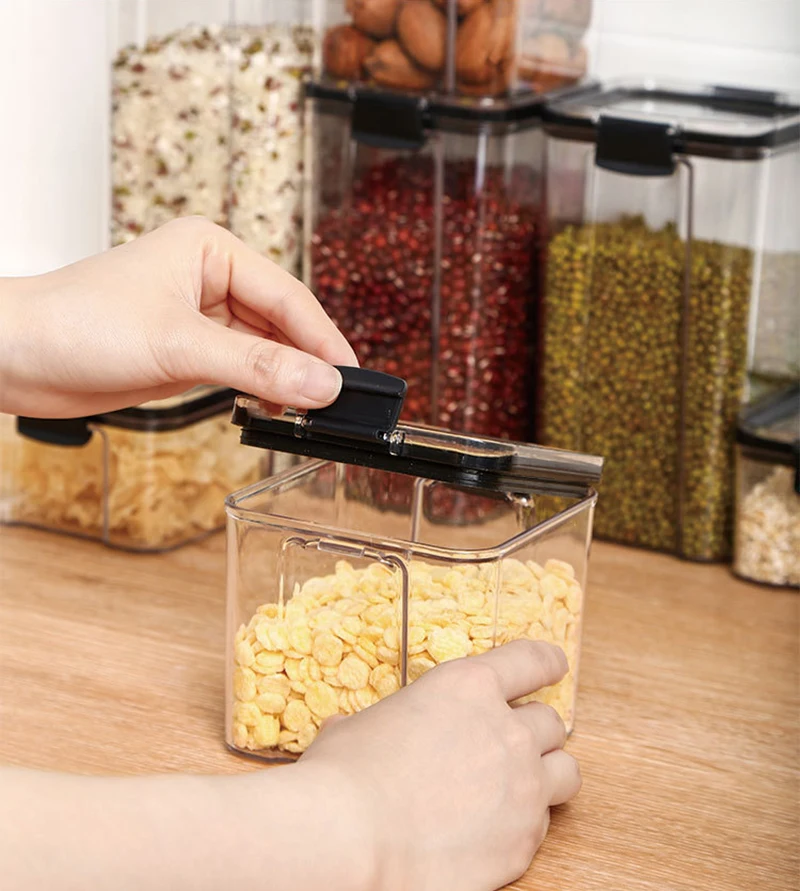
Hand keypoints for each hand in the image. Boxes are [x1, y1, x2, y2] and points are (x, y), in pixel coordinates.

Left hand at [0, 217, 356, 417]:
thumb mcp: (179, 344)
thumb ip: (256, 365)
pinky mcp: (187, 351)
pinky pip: (241, 369)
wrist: (15, 357)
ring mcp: (199, 316)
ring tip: (309, 412)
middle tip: (337, 402)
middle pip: (282, 322)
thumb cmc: (74, 323)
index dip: (323, 340)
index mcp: (210, 250)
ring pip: (264, 348)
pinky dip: (259, 389)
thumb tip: (320, 384)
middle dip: (307, 362)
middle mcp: (209, 278)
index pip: (288, 296)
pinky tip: (272, 409)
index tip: (349, 378)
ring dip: (285, 379)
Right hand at [299, 639, 581, 890]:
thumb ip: (381, 722)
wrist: (350, 838)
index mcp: (469, 687)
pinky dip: (525, 823)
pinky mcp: (523, 841)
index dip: (546, 661)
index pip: (532, 661)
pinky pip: (543, 824)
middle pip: (550, 722)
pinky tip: (496, 828)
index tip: (553, 665)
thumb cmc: (345, 775)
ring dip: (546, 774)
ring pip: (566, 772)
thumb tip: (349, 729)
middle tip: (509, 744)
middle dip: (532, 731)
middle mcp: (506, 731)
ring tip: (520, 785)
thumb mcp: (360, 725)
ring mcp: (522, 787)